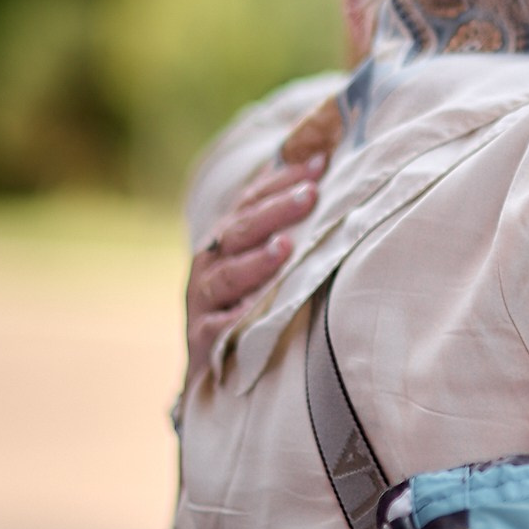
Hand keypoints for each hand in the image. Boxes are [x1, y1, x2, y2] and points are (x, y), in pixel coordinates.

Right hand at [184, 155, 324, 390]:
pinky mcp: (203, 338)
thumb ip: (287, 220)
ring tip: (284, 248)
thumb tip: (326, 165)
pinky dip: (233, 319)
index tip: (321, 164)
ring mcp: (203, 300)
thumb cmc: (248, 298)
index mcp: (225, 237)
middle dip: (275, 211)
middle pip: (240, 231)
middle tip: (311, 195)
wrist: (213, 364)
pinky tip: (251, 312)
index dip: (283, 180)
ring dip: (255, 261)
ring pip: (226, 276)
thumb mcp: (263, 257)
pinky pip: (217, 327)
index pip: (252, 200)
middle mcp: (209, 263)